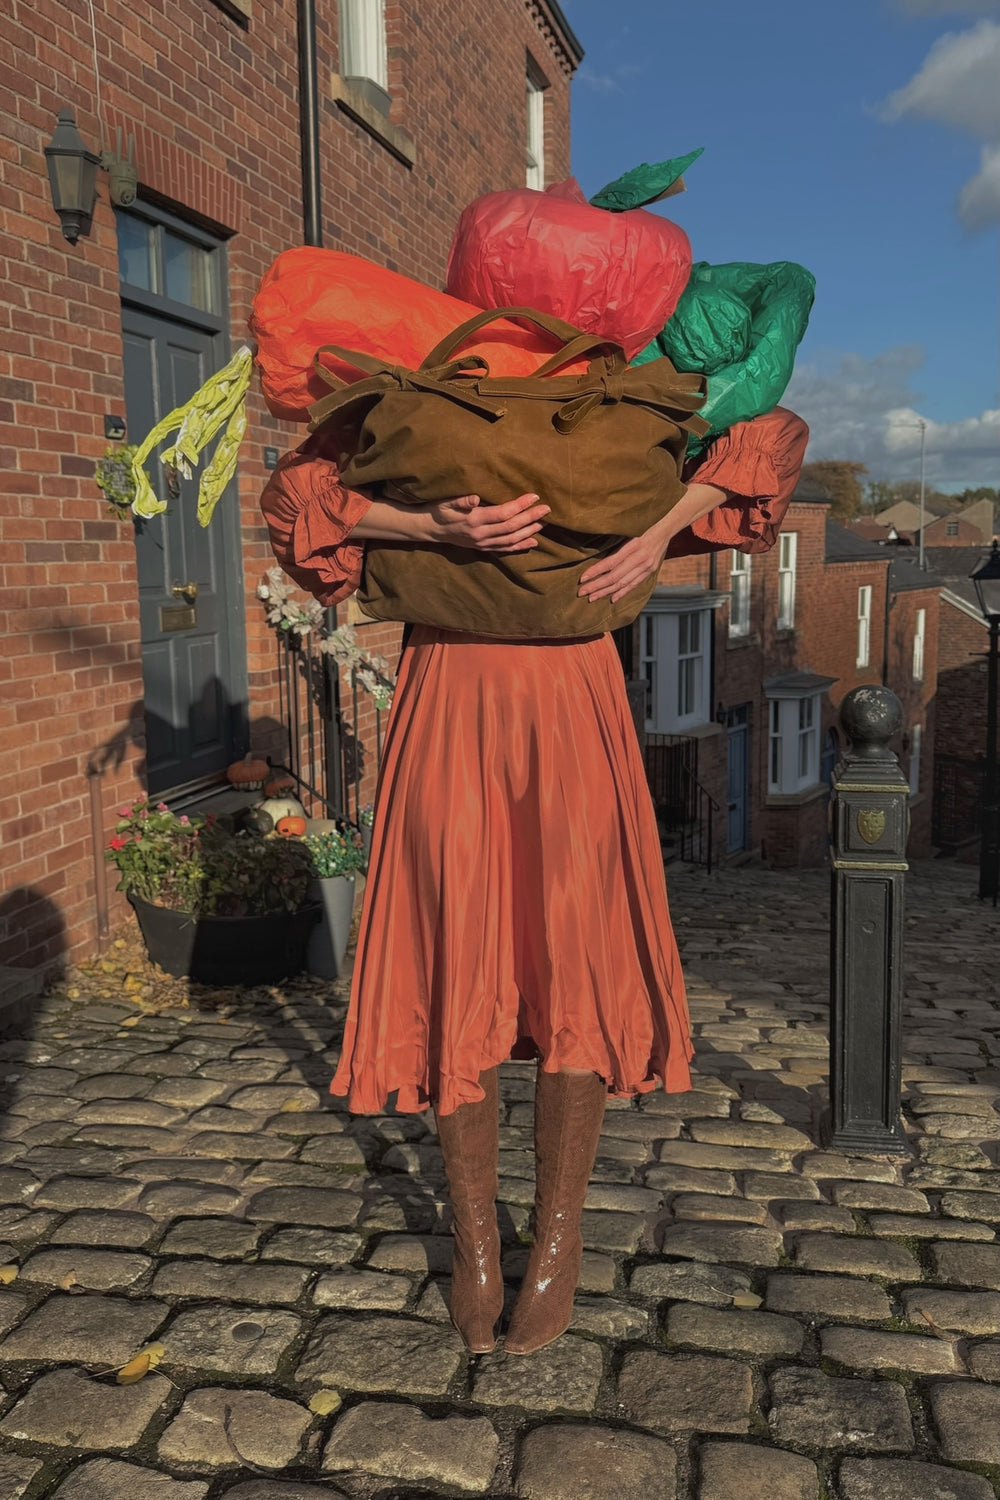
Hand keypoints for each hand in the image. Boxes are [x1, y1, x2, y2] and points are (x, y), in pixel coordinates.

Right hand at [426, 492, 549, 552]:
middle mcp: (481, 534)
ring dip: (529, 531)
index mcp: (474, 520)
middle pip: (511, 527)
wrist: (430, 529)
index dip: (520, 505)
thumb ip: (461, 501)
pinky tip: (533, 542)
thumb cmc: (438, 510)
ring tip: (544, 523)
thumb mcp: (446, 502)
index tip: (534, 496)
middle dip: (531, 517)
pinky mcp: (483, 548)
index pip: (503, 513)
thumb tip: (474, 498)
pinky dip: (520, 546)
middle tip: (547, 509)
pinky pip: (505, 549)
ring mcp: (483, 543)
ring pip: (511, 539)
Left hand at [578, 527, 669, 602]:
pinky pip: (634, 584)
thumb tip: (595, 557)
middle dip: (597, 586)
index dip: (595, 572)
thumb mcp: (629, 529)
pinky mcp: (650, 570)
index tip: (582, 579)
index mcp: (634, 545)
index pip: (610, 562)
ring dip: (606, 592)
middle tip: (582, 592)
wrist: (666, 526)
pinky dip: (622, 592)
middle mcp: (641, 557)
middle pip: (615, 576)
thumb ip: (615, 543)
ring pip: (623, 583)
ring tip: (592, 598)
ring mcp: (647, 566)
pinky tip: (612, 599)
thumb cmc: (643, 524)